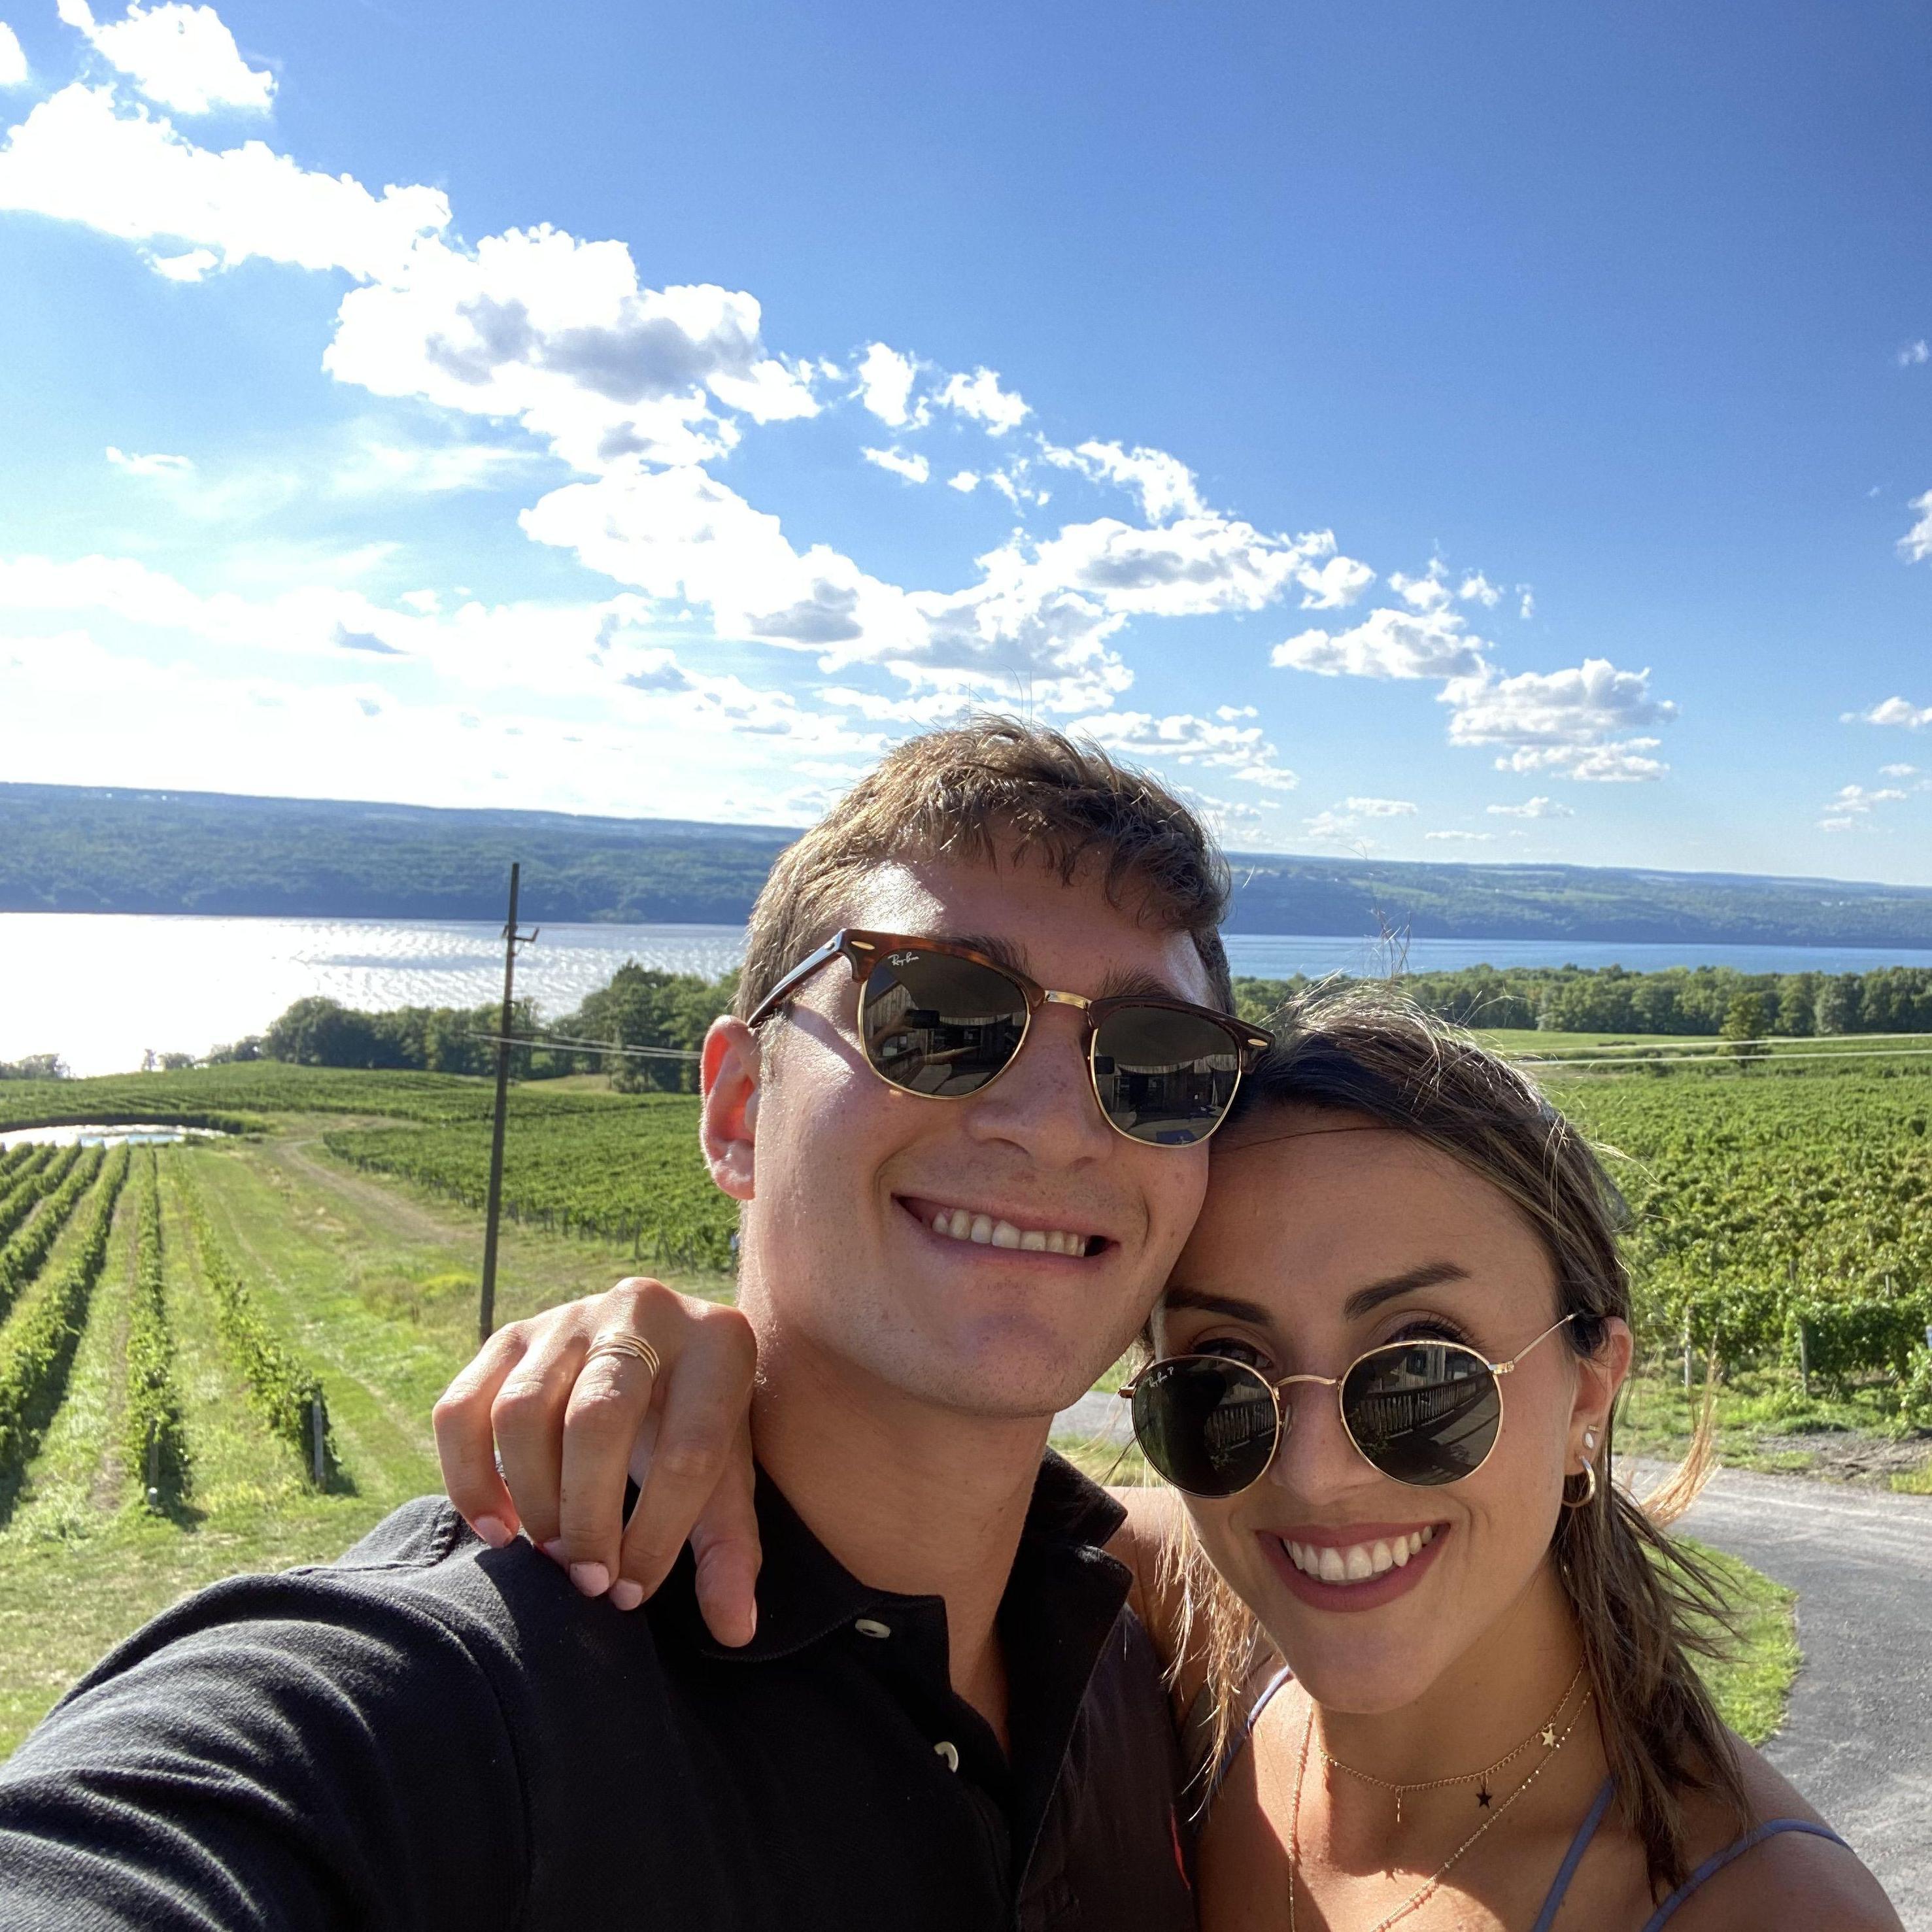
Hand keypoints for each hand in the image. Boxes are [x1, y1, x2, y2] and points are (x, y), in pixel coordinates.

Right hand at [433, 1279, 760, 1644]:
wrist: (665, 1354)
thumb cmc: (697, 1430)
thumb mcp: (727, 1480)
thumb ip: (730, 1551)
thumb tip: (734, 1630)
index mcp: (720, 1342)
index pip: (689, 1446)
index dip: (658, 1534)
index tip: (632, 1593)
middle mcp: (644, 1309)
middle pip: (597, 1419)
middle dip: (588, 1516)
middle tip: (588, 1581)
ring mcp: (570, 1316)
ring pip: (522, 1411)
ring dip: (531, 1499)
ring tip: (553, 1555)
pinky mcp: (512, 1336)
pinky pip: (462, 1407)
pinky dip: (467, 1476)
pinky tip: (497, 1528)